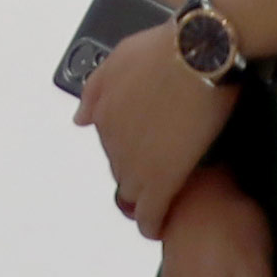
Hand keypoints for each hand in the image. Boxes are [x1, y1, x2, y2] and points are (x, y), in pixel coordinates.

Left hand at [80, 42, 231, 226]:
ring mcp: (136, 163)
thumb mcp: (119, 57)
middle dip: (139, 167)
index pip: (111, 142)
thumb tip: (79, 120)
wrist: (197, 55)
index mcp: (102, 113)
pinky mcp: (163, 178)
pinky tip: (157, 228)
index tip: (150, 142)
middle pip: (121, 166)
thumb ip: (96, 90)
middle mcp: (112, 141)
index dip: (132, 144)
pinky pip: (151, 211)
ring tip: (166, 194)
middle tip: (166, 161)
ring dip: (147, 194)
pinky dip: (152, 222)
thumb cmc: (162, 49)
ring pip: (134, 191)